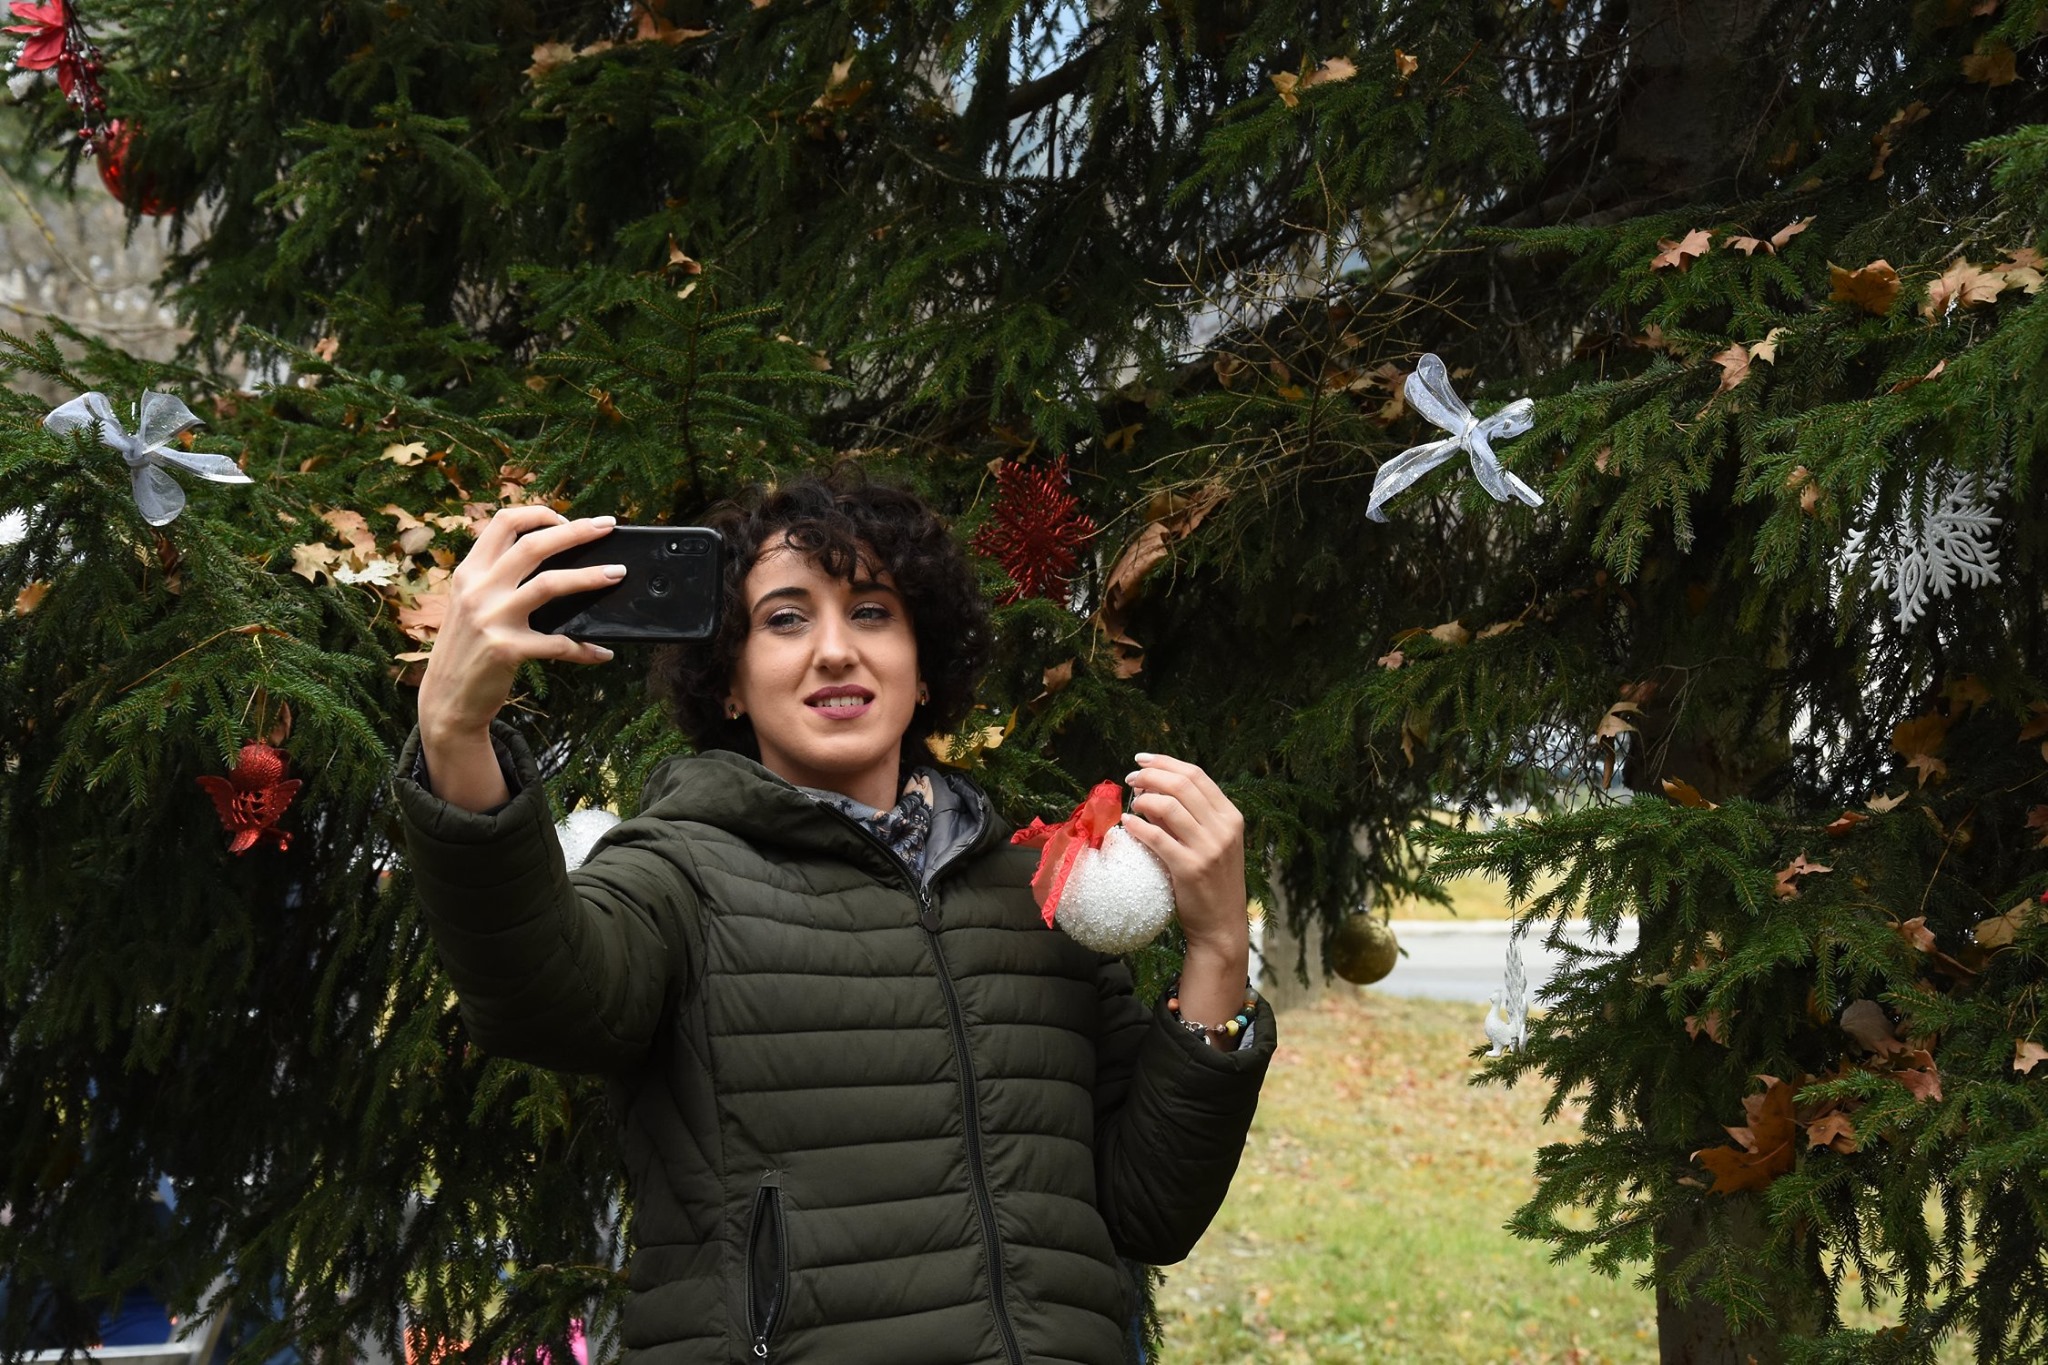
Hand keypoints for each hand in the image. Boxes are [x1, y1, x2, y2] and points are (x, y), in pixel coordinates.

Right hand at [415, 509, 620, 810]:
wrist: (446, 699)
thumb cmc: (468, 647)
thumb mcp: (470, 604)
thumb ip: (496, 578)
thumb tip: (550, 558)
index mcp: (469, 572)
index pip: (504, 523)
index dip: (539, 513)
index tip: (567, 518)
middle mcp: (477, 589)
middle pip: (533, 545)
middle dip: (576, 531)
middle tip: (606, 526)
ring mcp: (490, 619)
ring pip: (548, 584)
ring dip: (589, 577)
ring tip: (616, 573)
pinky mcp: (506, 650)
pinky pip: (557, 643)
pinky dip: (584, 648)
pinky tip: (601, 652)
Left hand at [1120, 753, 1249, 961]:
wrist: (1221, 924)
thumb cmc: (1211, 882)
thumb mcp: (1209, 843)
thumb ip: (1185, 816)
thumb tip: (1149, 788)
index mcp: (1231, 816)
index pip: (1197, 775)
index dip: (1166, 762)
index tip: (1143, 760)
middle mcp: (1224, 828)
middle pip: (1182, 784)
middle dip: (1151, 775)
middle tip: (1130, 777)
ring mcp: (1209, 848)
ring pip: (1169, 806)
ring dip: (1143, 798)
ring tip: (1131, 802)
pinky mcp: (1190, 868)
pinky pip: (1157, 838)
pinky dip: (1138, 827)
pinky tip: (1127, 824)